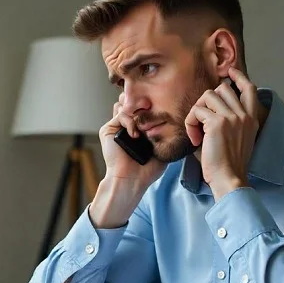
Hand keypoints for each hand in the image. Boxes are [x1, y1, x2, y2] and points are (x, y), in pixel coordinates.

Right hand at [89, 94, 166, 228]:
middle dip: (140, 102)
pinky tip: (135, 135)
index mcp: (138, 129)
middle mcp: (126, 126)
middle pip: (131, 102)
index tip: (161, 106)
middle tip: (150, 105)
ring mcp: (117, 127)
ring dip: (135, 110)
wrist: (131, 180)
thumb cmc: (147, 170)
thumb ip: (164, 134)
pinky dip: (130, 122)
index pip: (142, 109)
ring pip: (124, 105)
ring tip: (144, 120)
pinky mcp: (108, 130)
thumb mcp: (161, 148)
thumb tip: (175, 119)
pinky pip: (120, 115)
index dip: (149, 105)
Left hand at [184, 68, 262, 200]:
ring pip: (207, 95)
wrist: (229, 178)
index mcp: (252, 119)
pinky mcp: (217, 123)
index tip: (230, 72)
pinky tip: (195, 140)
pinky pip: (196, 111)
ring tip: (197, 132)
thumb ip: (227, 121)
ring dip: (196, 112)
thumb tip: (207, 108)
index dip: (239, 77)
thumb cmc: (227, 164)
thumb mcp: (235, 139)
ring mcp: (232, 117)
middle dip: (207, 100)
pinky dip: (190, 124)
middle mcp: (244, 115)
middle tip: (201, 122)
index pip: (250, 88)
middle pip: (222, 88)